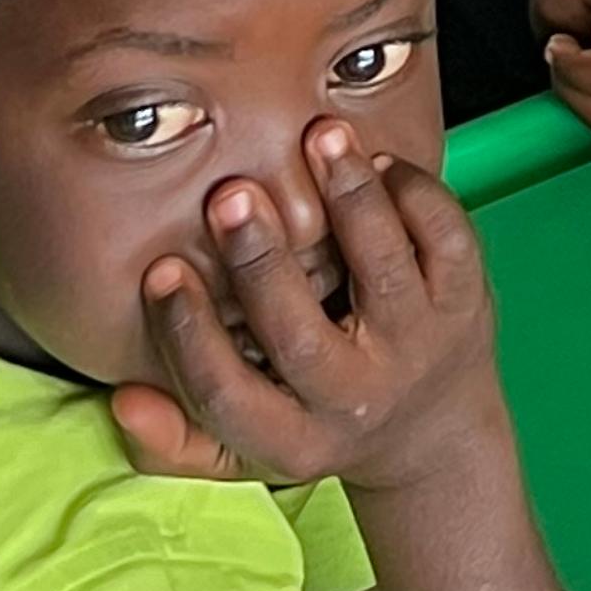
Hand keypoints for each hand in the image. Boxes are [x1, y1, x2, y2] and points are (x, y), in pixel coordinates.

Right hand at [111, 123, 512, 492]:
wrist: (436, 434)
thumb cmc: (321, 425)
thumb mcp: (247, 452)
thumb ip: (175, 438)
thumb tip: (124, 398)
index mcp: (296, 439)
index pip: (227, 395)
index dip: (188, 335)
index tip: (161, 270)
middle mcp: (359, 397)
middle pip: (303, 336)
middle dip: (263, 264)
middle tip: (232, 197)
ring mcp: (420, 347)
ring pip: (386, 274)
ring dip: (353, 201)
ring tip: (321, 138)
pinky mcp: (467, 304)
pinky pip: (451, 243)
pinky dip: (420, 196)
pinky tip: (379, 161)